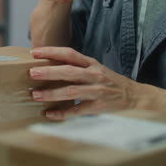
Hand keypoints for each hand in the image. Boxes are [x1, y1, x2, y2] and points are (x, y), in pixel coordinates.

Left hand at [29, 47, 145, 120]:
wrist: (134, 96)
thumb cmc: (109, 81)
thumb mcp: (96, 68)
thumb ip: (77, 66)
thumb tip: (50, 65)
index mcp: (91, 63)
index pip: (69, 54)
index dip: (52, 51)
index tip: (35, 52)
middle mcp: (94, 75)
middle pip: (69, 71)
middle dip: (49, 72)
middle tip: (32, 73)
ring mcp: (96, 91)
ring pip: (71, 91)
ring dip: (52, 93)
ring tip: (36, 95)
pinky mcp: (98, 107)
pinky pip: (78, 111)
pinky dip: (63, 113)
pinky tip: (50, 114)